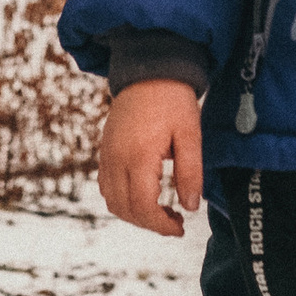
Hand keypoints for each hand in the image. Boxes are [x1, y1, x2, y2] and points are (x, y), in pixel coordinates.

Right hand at [98, 80, 203, 236]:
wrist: (148, 68)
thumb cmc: (172, 99)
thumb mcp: (190, 134)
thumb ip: (191, 172)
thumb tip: (190, 207)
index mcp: (138, 156)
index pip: (143, 207)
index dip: (161, 225)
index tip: (180, 227)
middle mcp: (116, 159)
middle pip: (125, 209)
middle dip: (150, 224)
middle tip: (175, 221)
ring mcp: (107, 155)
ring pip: (112, 201)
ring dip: (135, 214)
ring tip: (161, 210)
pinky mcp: (105, 150)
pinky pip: (106, 186)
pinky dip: (122, 200)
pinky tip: (144, 194)